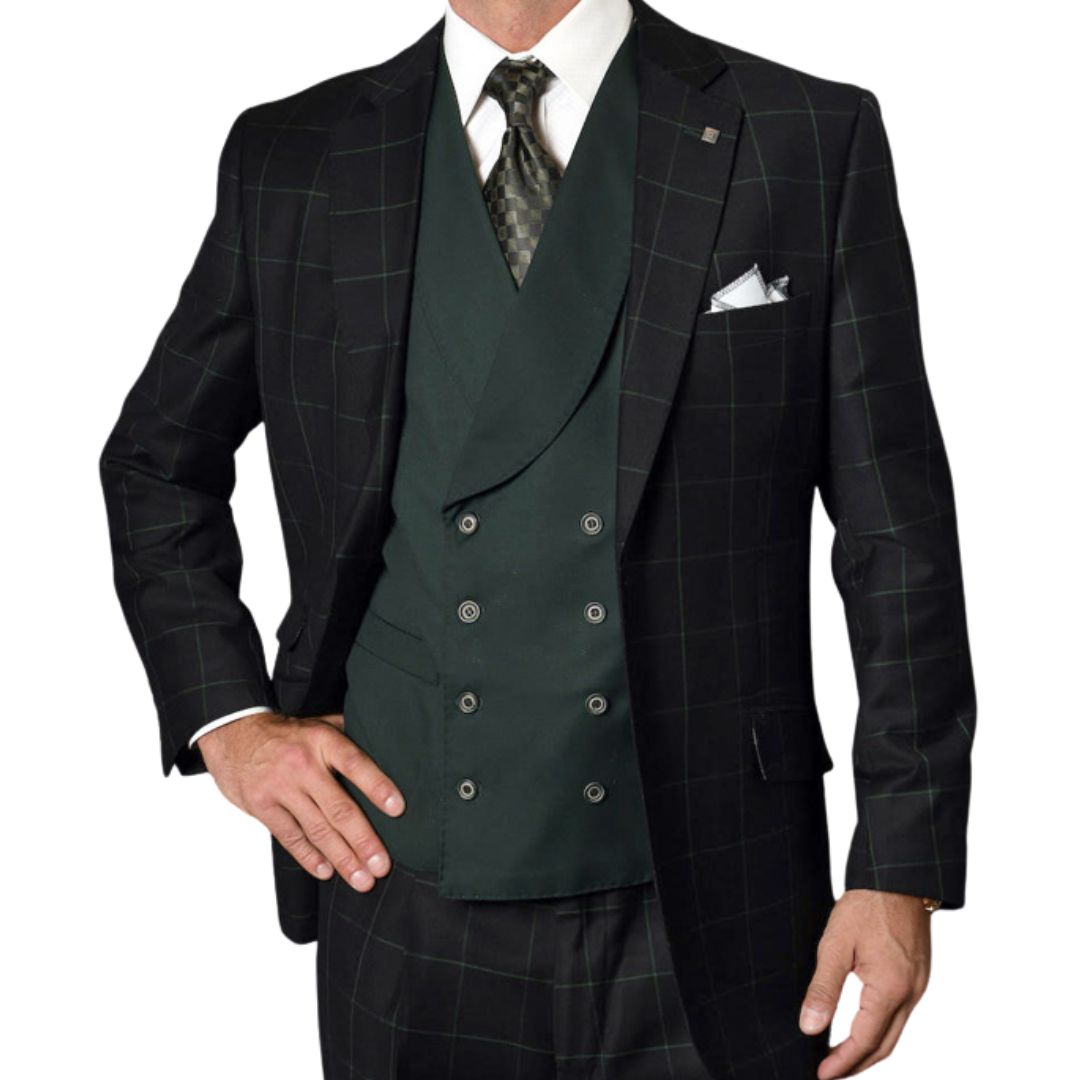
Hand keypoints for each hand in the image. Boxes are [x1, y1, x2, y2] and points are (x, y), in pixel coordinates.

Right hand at [196, 710, 404, 891]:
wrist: (232, 731)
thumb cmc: (286, 733)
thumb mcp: (318, 724)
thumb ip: (348, 737)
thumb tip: (387, 749)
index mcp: (323, 741)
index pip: (355, 764)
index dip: (377, 787)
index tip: (398, 810)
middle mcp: (303, 765)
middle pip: (338, 807)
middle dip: (363, 840)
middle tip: (381, 866)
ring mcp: (280, 787)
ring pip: (316, 828)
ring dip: (341, 857)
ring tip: (361, 879)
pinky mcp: (261, 806)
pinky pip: (290, 836)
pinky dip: (309, 856)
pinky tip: (327, 871)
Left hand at [800, 888, 931, 1077]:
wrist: (899, 877)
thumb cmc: (867, 906)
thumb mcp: (835, 945)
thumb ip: (823, 989)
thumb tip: (809, 1027)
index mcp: (890, 989)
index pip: (865, 1041)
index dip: (842, 1062)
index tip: (820, 1076)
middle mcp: (911, 993)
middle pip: (885, 1045)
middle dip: (857, 1064)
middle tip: (830, 1074)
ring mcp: (918, 986)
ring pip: (895, 1032)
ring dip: (870, 1049)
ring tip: (842, 1057)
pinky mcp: (918, 976)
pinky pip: (901, 1014)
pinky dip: (881, 1028)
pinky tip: (864, 1025)